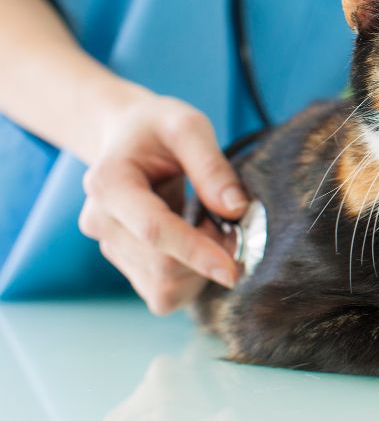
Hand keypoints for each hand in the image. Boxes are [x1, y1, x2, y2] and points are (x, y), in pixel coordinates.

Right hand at [78, 94, 245, 313]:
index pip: (154, 230)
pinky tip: (198, 246)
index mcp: (109, 183)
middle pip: (162, 265)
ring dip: (201, 269)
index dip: (196, 252)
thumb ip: (211, 166)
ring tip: (211, 227)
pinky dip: (191, 278)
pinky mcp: (125, 264)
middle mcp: (100, 222)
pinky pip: (163, 293)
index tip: (233, 268)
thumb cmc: (158, 128)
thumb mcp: (188, 127)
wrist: (127, 137)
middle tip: (234, 225)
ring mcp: (110, 247)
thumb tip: (236, 209)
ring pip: (164, 285)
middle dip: (209, 256)